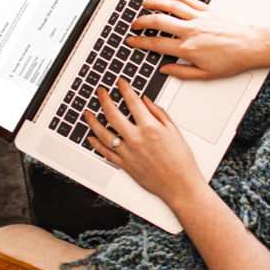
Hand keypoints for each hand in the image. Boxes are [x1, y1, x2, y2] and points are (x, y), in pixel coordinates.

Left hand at [84, 78, 204, 205]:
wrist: (180, 186)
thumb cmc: (181, 161)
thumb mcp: (174, 131)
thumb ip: (158, 113)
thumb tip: (146, 101)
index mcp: (150, 127)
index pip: (133, 101)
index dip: (125, 89)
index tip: (120, 83)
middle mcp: (136, 139)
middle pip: (113, 114)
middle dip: (104, 99)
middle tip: (100, 92)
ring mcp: (128, 153)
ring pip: (103, 133)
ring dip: (93, 121)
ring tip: (88, 113)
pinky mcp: (125, 165)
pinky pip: (105, 153)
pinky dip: (96, 144)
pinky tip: (91, 137)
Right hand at [127, 0, 263, 79]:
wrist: (253, 44)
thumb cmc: (234, 60)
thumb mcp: (206, 75)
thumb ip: (182, 72)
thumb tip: (166, 70)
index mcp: (188, 49)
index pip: (157, 43)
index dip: (140, 42)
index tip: (132, 41)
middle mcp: (191, 31)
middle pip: (159, 22)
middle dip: (142, 21)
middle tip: (134, 23)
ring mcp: (199, 18)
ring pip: (171, 6)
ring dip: (156, 4)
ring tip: (146, 4)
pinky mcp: (209, 10)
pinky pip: (188, 0)